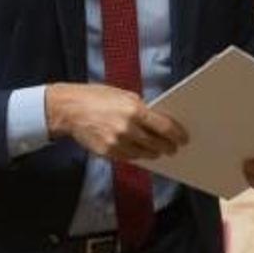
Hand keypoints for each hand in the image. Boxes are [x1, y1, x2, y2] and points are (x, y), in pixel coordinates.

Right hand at [45, 83, 187, 160]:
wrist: (70, 109)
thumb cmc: (96, 97)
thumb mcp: (123, 95)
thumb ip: (141, 108)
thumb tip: (158, 121)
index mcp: (134, 109)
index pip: (165, 127)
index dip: (177, 135)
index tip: (184, 138)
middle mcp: (128, 128)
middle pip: (157, 143)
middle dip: (168, 147)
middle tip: (173, 148)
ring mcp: (117, 142)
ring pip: (144, 154)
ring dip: (153, 153)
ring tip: (158, 151)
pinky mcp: (107, 153)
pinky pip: (129, 158)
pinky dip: (136, 155)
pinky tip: (139, 151)